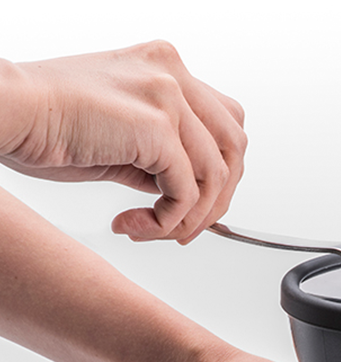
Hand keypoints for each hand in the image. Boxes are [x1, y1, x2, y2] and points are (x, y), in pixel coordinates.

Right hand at [0, 41, 245, 243]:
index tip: (193, 206)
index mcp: (167, 68)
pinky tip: (133, 225)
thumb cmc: (47, 125)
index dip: (220, 173)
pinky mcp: (155, 128)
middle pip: (234, 149)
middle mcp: (173, 74)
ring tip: (152, 232)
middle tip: (182, 229)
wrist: (5, 113)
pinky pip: (186, 193)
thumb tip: (193, 194)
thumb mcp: (124, 139)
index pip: (225, 125)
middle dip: (216, 200)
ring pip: (215, 176)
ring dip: (190, 218)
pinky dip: (167, 221)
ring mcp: (167, 96)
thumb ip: (164, 156)